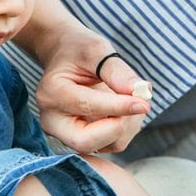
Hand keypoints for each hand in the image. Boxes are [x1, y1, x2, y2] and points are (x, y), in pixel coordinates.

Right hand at [33, 34, 151, 155]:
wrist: (65, 57)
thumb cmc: (78, 50)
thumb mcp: (96, 50)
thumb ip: (116, 70)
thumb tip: (139, 90)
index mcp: (51, 93)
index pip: (87, 106)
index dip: (119, 106)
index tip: (143, 102)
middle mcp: (52, 121)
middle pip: (86, 141)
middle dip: (119, 125)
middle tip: (137, 104)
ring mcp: (64, 135)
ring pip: (105, 145)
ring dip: (128, 124)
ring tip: (132, 98)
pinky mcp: (81, 141)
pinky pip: (112, 145)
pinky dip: (126, 129)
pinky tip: (124, 108)